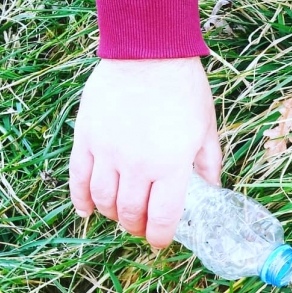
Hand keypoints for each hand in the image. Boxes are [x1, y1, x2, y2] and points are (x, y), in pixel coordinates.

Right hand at [69, 58, 221, 247]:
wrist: (149, 50)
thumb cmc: (185, 89)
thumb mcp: (207, 128)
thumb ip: (208, 164)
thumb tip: (213, 189)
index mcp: (171, 166)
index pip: (162, 218)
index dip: (160, 237)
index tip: (160, 242)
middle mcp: (137, 165)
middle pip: (131, 213)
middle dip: (137, 227)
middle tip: (142, 228)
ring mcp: (108, 151)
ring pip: (103, 200)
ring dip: (113, 215)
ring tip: (122, 215)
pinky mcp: (86, 137)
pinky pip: (78, 177)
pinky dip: (80, 199)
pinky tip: (87, 211)